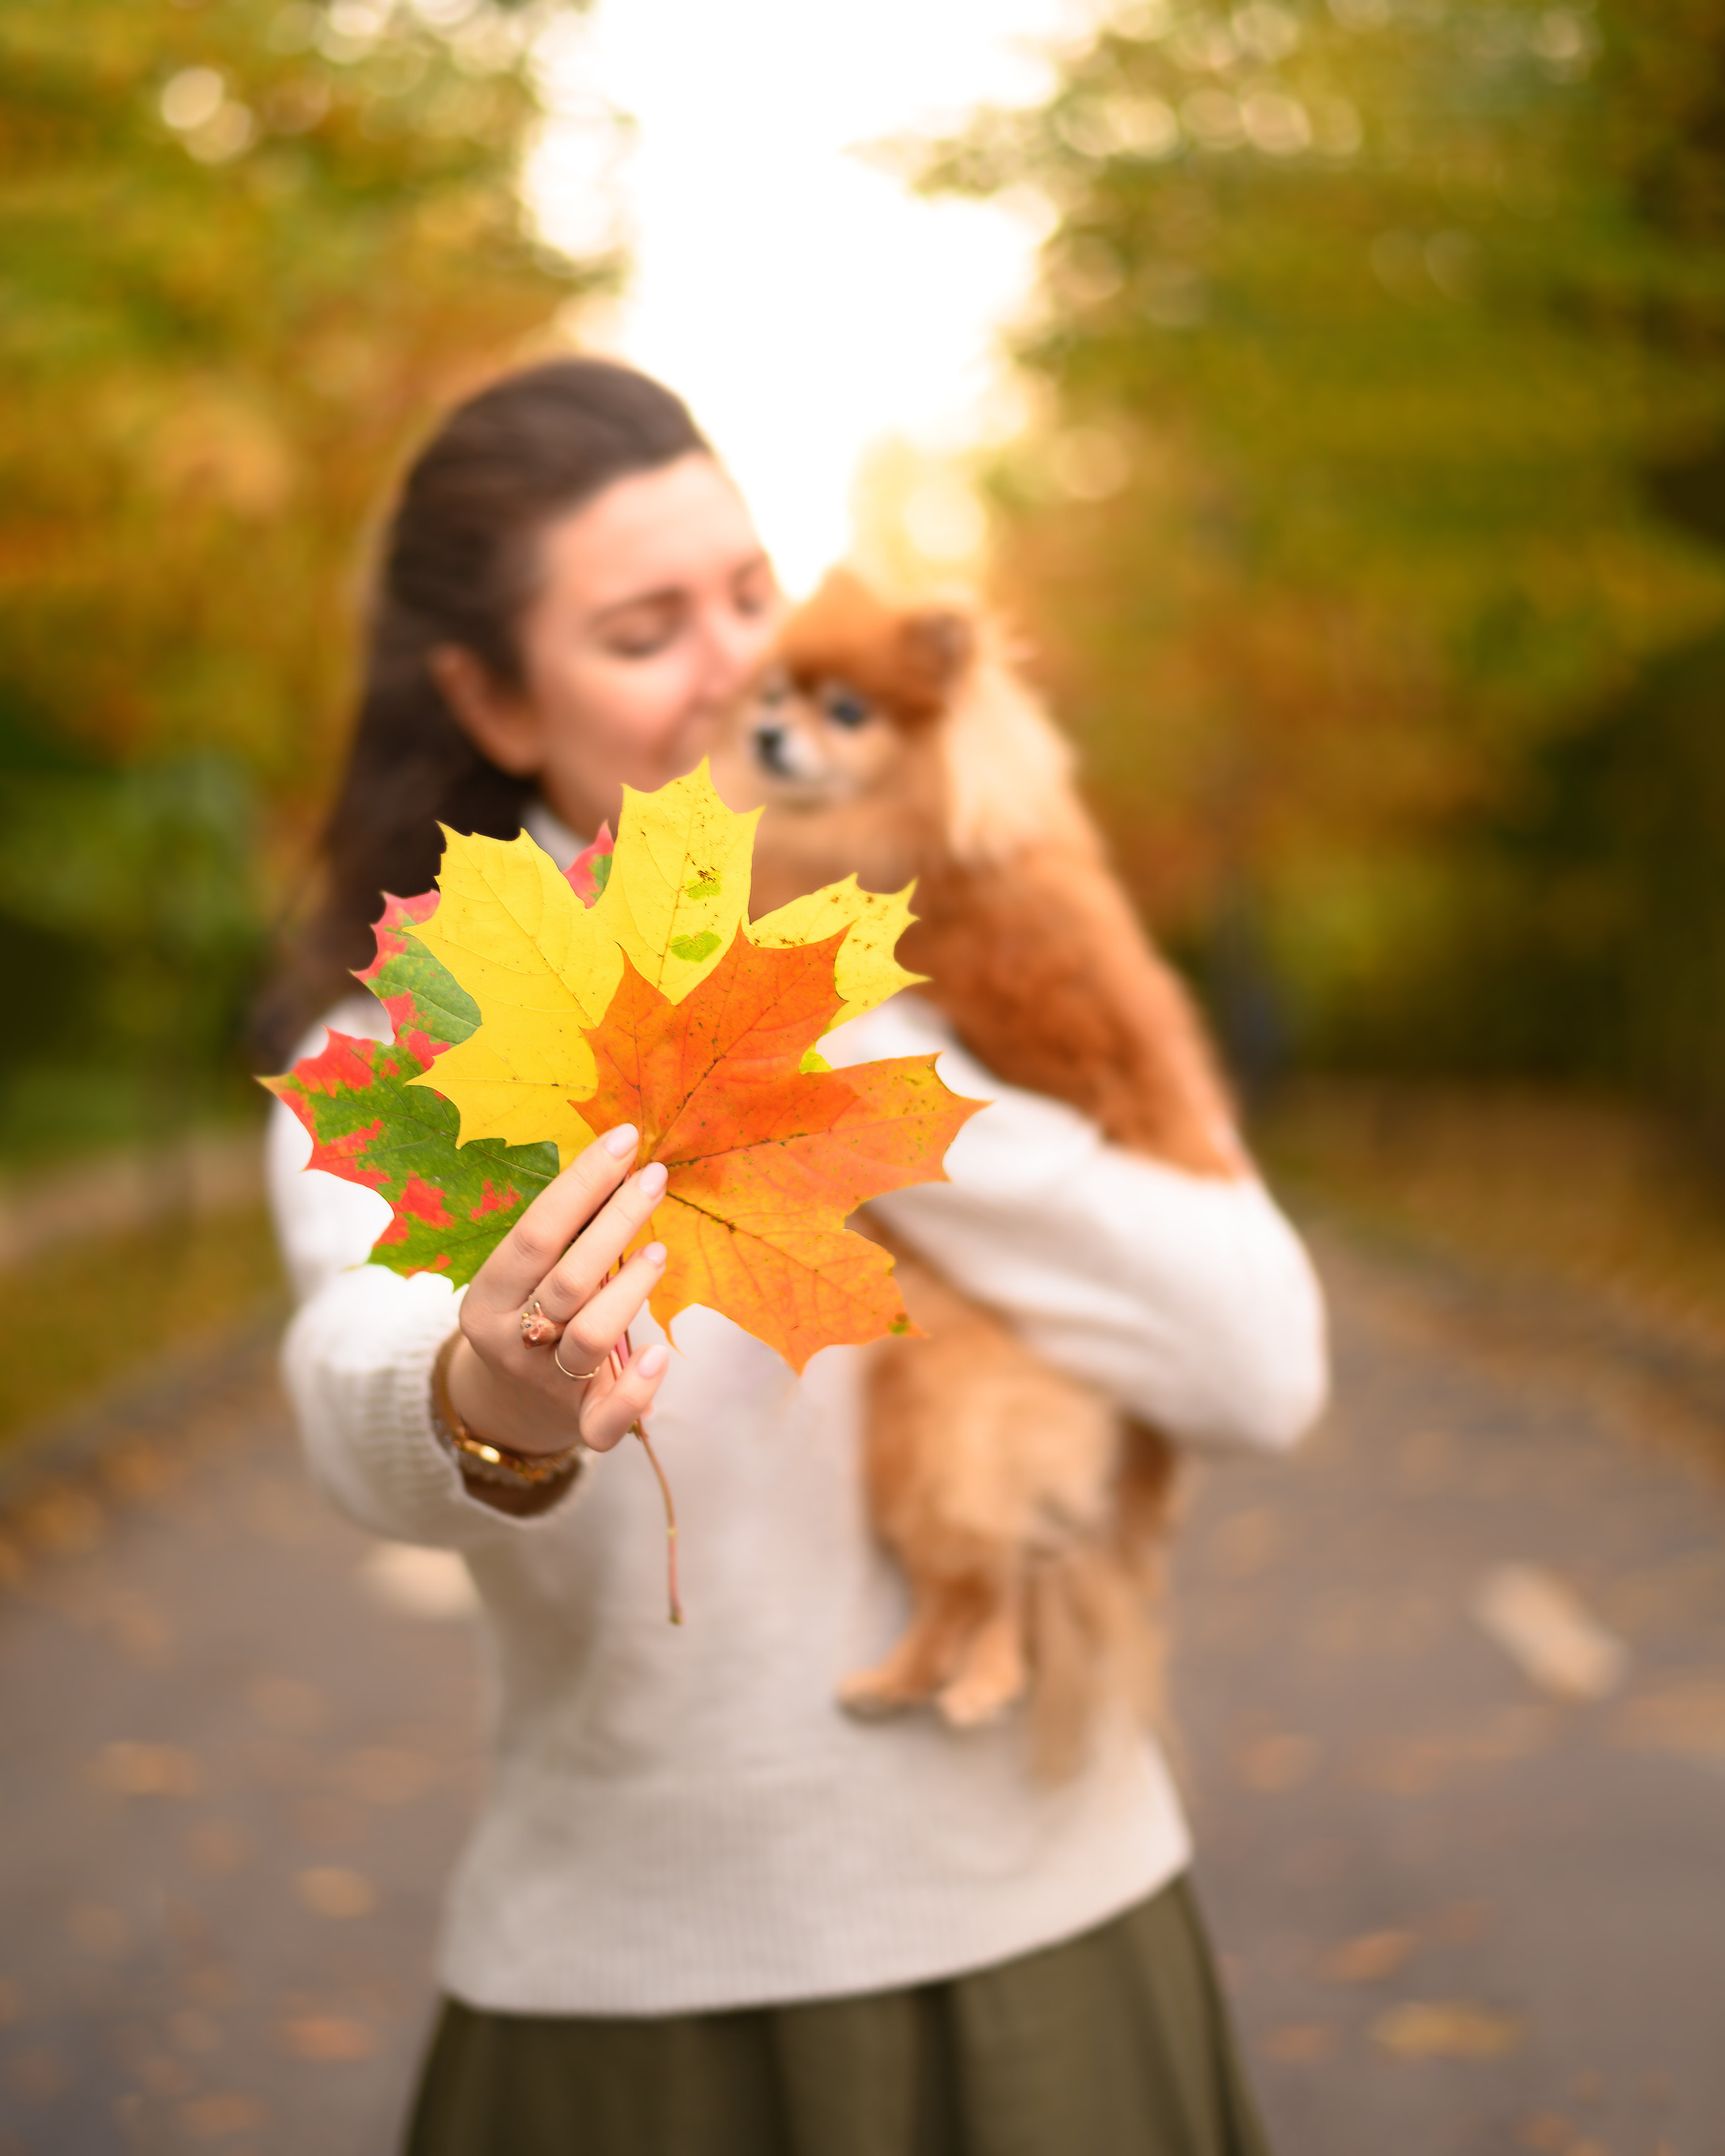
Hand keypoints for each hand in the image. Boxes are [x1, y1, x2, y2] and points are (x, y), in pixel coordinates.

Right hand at [445, 1123, 669, 1457]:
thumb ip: (561, 1236)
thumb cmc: (532, 1317)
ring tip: (660, 1251)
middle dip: (615, 1222)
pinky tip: (659, 1353)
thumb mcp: (526, 1277)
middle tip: (655, 1177)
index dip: (581, 1184)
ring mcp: (546, 1385)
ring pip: (591, 1337)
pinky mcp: (582, 1422)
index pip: (534, 1233)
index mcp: (488, 1298)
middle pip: (568, 1280)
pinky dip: (637, 1388)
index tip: (625, 1140)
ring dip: (629, 1290)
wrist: (512, 1409)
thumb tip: (618, 1160)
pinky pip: (608, 1417)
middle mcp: (510, 1343)